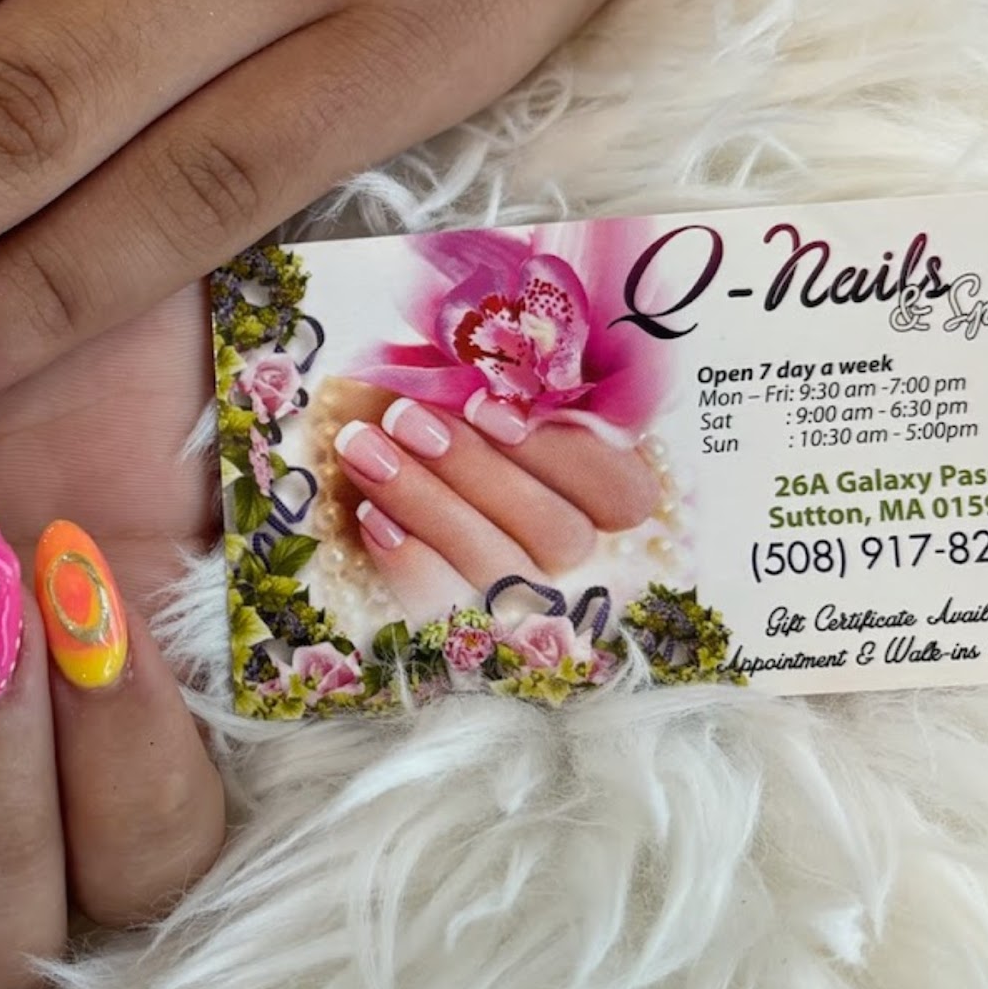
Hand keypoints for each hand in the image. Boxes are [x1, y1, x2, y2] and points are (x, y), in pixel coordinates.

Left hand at [321, 382, 657, 627]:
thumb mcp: (468, 380)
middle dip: (475, 471)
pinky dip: (409, 563)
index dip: (564, 454)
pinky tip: (370, 516)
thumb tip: (489, 349)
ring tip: (364, 450)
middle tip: (405, 418)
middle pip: (559, 536)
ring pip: (502, 574)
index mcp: (600, 493)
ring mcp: (526, 610)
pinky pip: (447, 615)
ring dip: (429, 506)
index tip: (486, 407)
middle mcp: (580, 562)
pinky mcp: (466, 639)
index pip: (623, 492)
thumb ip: (497, 370)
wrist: (373, 460)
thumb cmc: (433, 412)